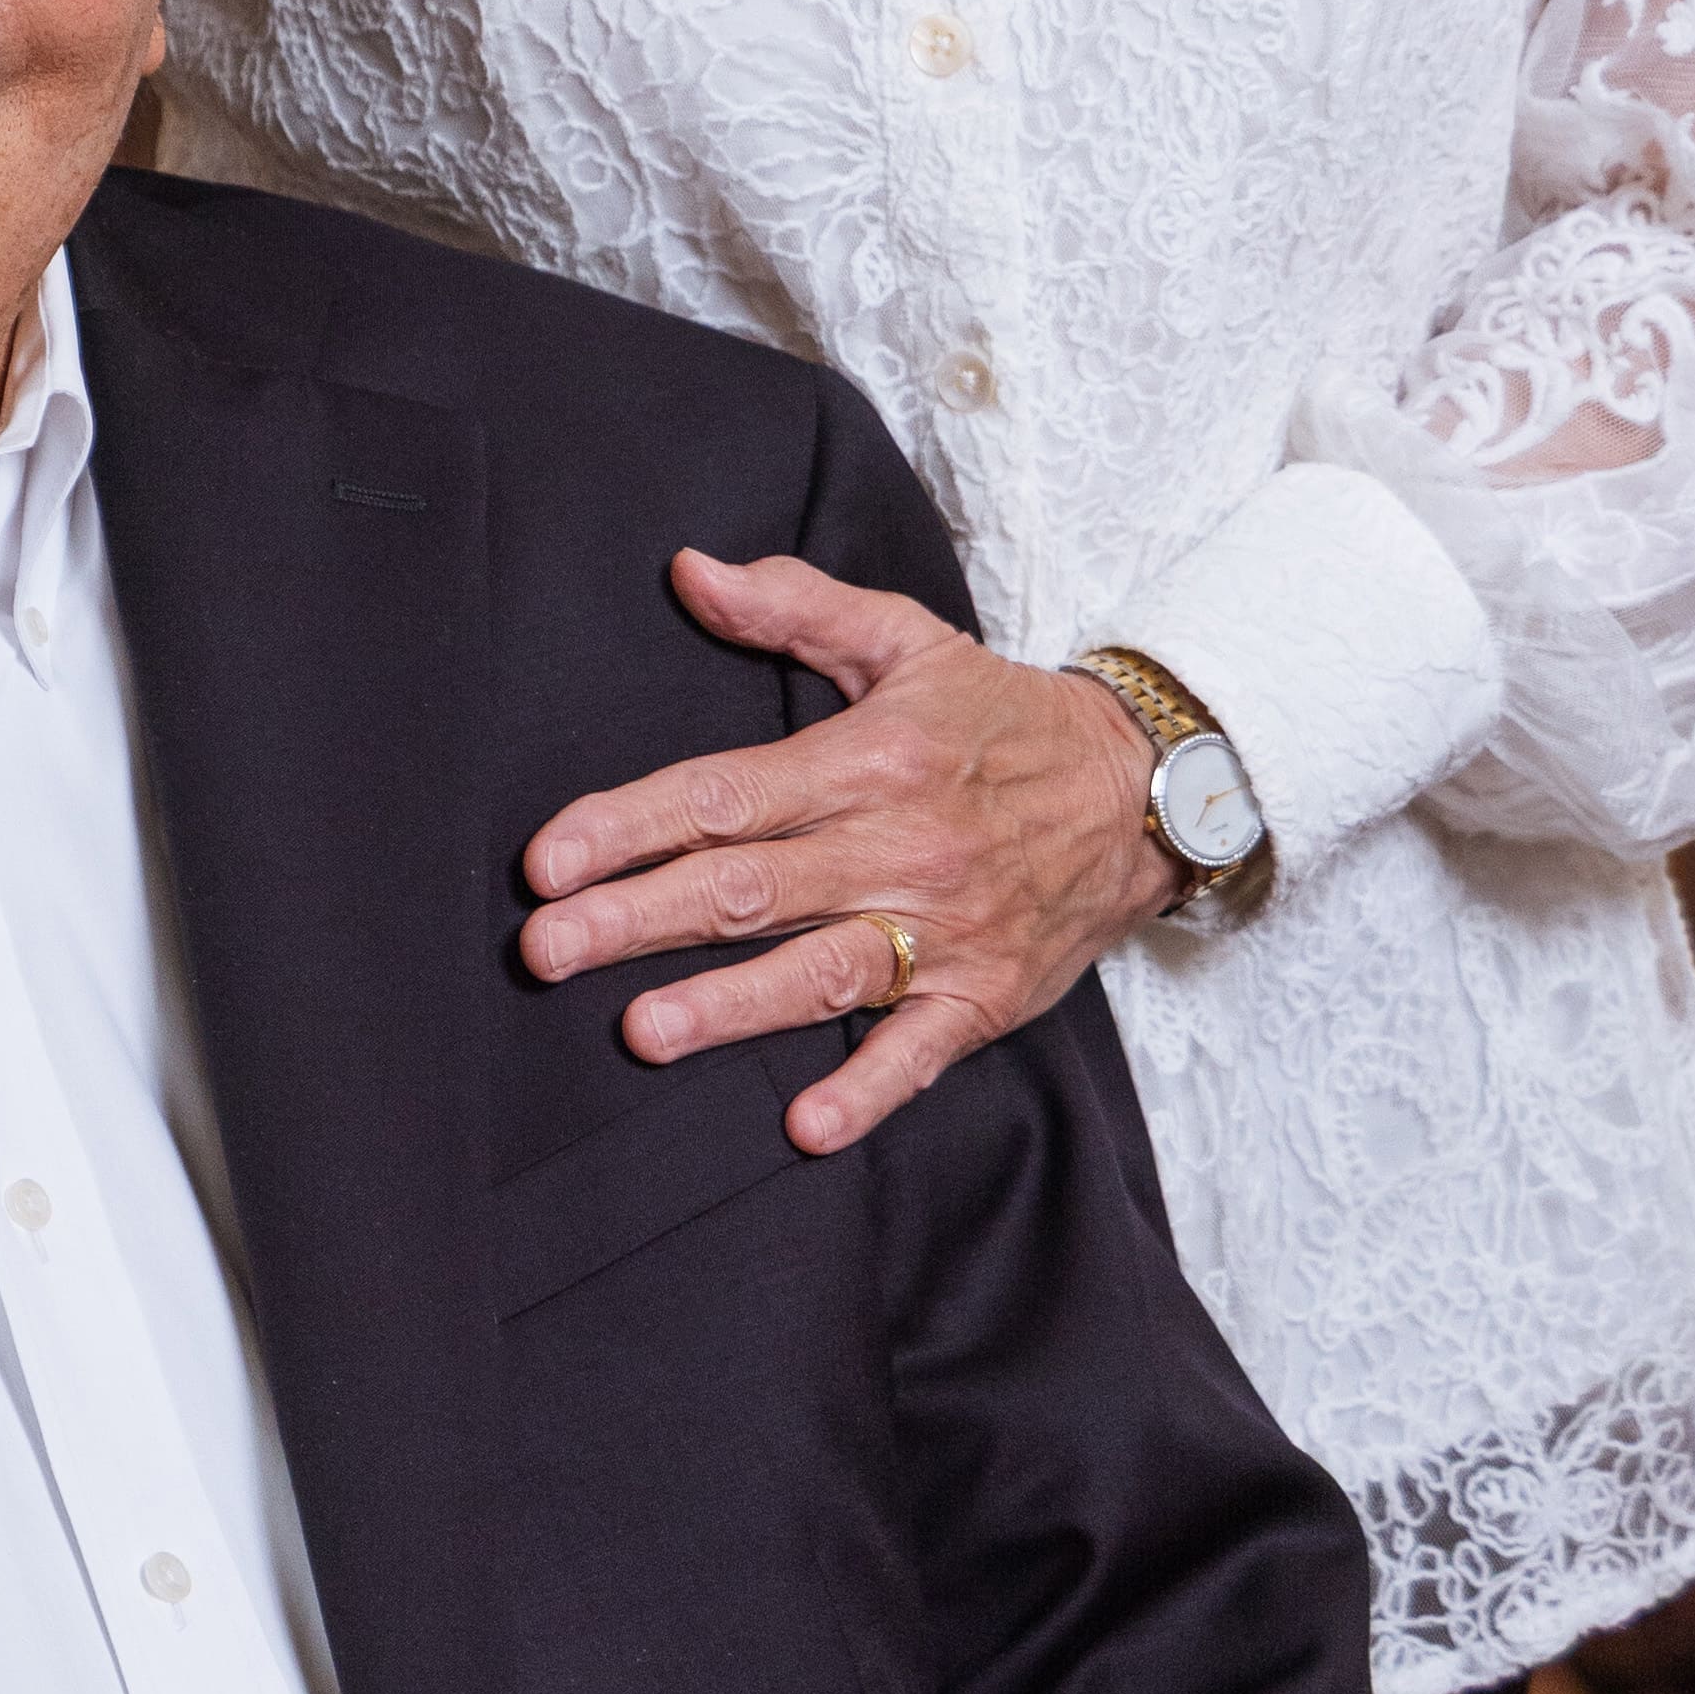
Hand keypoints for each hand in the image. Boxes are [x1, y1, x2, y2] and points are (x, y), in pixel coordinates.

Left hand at [520, 563, 1176, 1153]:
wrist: (1148, 788)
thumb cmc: (1002, 714)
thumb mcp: (906, 640)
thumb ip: (792, 606)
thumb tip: (686, 571)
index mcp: (870, 759)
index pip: (725, 794)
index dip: (630, 826)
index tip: (547, 861)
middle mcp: (901, 845)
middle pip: (751, 887)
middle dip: (638, 918)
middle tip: (546, 950)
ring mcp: (944, 928)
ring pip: (820, 970)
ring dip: (729, 1005)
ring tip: (642, 1031)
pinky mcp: (985, 994)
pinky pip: (920, 1050)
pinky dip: (868, 1089)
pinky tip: (806, 1123)